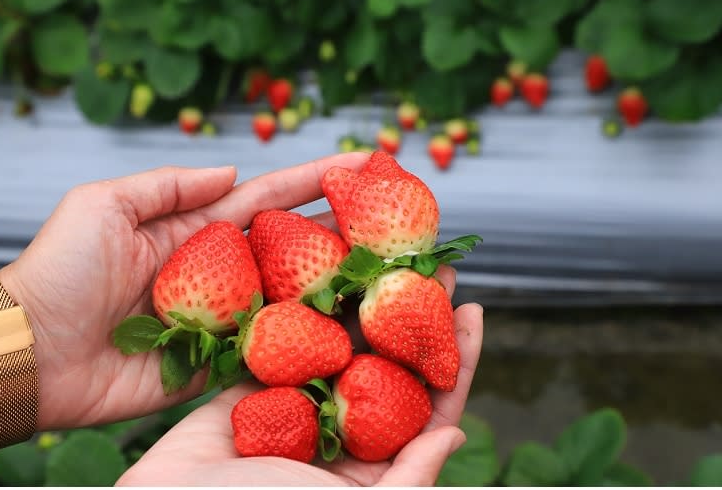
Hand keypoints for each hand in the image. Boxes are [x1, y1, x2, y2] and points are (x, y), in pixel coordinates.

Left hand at [0, 153, 370, 431]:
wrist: (30, 351)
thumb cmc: (60, 270)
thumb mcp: (104, 204)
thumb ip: (168, 186)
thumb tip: (231, 171)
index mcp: (192, 231)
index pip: (267, 199)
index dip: (313, 181)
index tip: (361, 165)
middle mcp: (214, 274)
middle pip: (289, 250)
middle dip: (337, 233)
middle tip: (391, 223)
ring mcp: (218, 321)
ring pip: (286, 302)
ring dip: (331, 290)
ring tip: (385, 276)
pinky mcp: (211, 366)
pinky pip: (262, 354)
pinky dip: (301, 345)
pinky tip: (344, 334)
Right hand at [116, 271, 483, 486]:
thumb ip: (410, 478)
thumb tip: (455, 435)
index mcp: (369, 465)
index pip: (428, 405)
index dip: (453, 358)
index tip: (471, 311)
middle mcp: (337, 429)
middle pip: (387, 362)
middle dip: (411, 315)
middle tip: (430, 266)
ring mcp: (294, 403)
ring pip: (340, 342)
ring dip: (364, 300)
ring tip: (386, 254)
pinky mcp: (250, 384)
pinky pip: (285, 338)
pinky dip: (304, 306)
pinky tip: (325, 268)